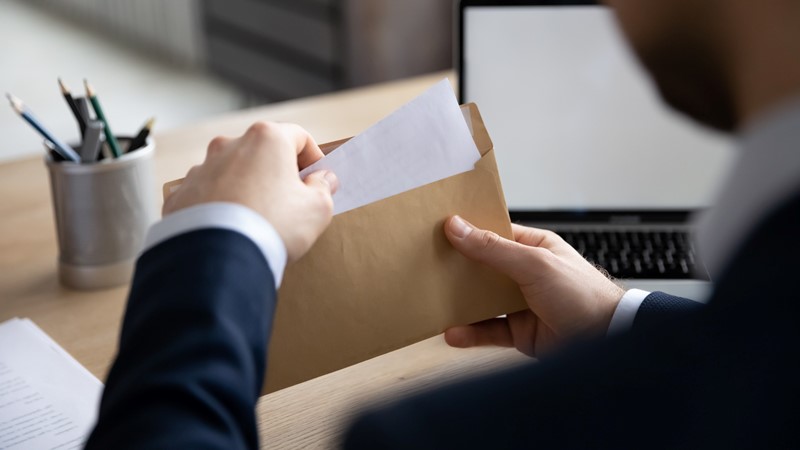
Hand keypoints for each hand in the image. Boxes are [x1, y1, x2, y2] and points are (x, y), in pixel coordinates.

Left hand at [163, 122, 337, 261]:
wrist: (219, 258)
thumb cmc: (273, 225)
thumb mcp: (317, 208)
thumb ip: (323, 188)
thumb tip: (321, 179)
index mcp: (265, 139)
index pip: (299, 137)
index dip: (314, 158)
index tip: (318, 180)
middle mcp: (229, 145)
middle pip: (262, 153)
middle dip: (278, 174)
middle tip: (290, 202)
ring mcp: (201, 169)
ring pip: (232, 173)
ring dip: (247, 189)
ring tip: (257, 220)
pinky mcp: (182, 195)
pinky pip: (208, 196)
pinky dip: (220, 207)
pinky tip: (231, 230)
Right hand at [443, 216, 624, 356]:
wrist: (609, 341)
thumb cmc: (583, 295)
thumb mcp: (534, 264)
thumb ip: (493, 249)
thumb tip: (458, 227)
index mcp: (535, 248)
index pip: (494, 235)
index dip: (468, 233)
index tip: (438, 230)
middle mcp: (526, 274)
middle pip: (482, 268)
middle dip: (457, 270)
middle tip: (426, 266)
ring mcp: (521, 304)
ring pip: (481, 301)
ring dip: (459, 303)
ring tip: (433, 301)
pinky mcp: (519, 333)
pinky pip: (488, 331)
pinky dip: (469, 333)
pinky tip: (452, 333)